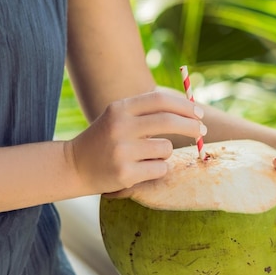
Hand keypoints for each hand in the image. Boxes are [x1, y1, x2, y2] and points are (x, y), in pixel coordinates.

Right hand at [66, 91, 205, 194]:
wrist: (73, 166)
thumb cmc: (106, 140)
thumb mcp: (119, 117)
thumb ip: (149, 112)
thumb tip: (191, 111)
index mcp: (120, 108)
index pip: (160, 100)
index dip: (184, 106)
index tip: (198, 113)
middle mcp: (120, 127)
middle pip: (168, 121)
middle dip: (191, 126)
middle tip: (202, 131)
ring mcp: (122, 151)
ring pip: (166, 148)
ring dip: (165, 152)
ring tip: (145, 156)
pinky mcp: (125, 174)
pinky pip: (160, 168)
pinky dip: (158, 169)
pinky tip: (140, 169)